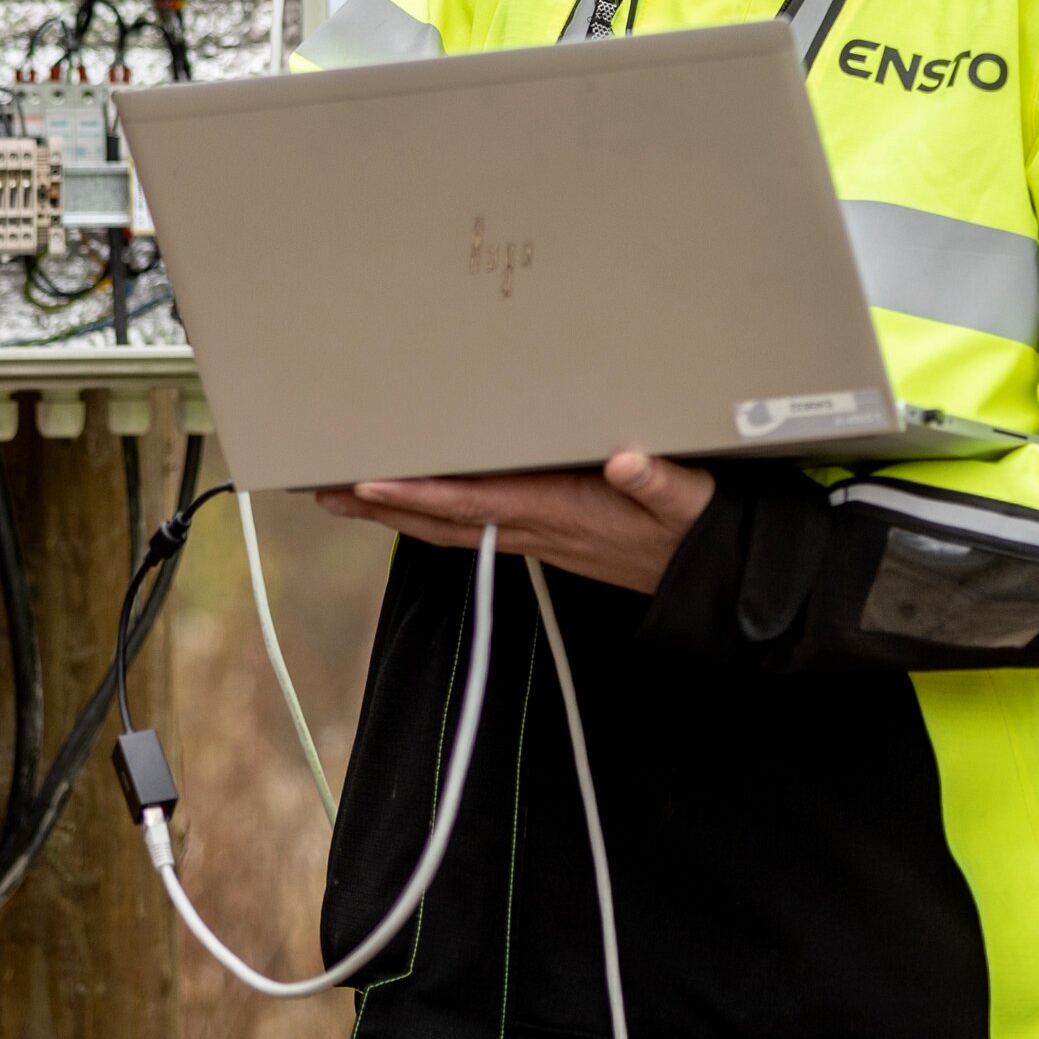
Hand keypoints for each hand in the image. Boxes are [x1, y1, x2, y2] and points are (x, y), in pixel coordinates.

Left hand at [317, 449, 714, 595]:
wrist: (714, 580)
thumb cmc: (699, 531)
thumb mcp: (691, 500)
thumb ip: (661, 480)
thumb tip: (627, 458)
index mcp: (564, 514)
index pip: (476, 504)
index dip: (419, 495)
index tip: (370, 482)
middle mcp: (541, 531)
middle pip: (444, 523)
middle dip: (383, 509)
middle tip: (324, 491)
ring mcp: (542, 537)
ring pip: (454, 528)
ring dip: (399, 515)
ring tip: (349, 496)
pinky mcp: (550, 536)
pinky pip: (478, 527)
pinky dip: (437, 516)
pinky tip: (418, 505)